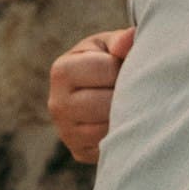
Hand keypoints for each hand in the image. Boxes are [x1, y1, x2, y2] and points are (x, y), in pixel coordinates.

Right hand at [48, 27, 132, 162]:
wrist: (94, 93)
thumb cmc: (106, 62)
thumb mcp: (109, 46)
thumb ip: (120, 41)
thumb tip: (130, 38)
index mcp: (62, 70)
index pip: (107, 71)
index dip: (126, 68)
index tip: (126, 67)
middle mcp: (57, 103)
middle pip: (107, 104)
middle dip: (126, 95)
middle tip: (132, 88)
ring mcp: (65, 131)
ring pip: (108, 128)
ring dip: (126, 116)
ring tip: (129, 103)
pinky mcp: (79, 151)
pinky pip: (109, 147)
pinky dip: (122, 135)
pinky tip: (123, 122)